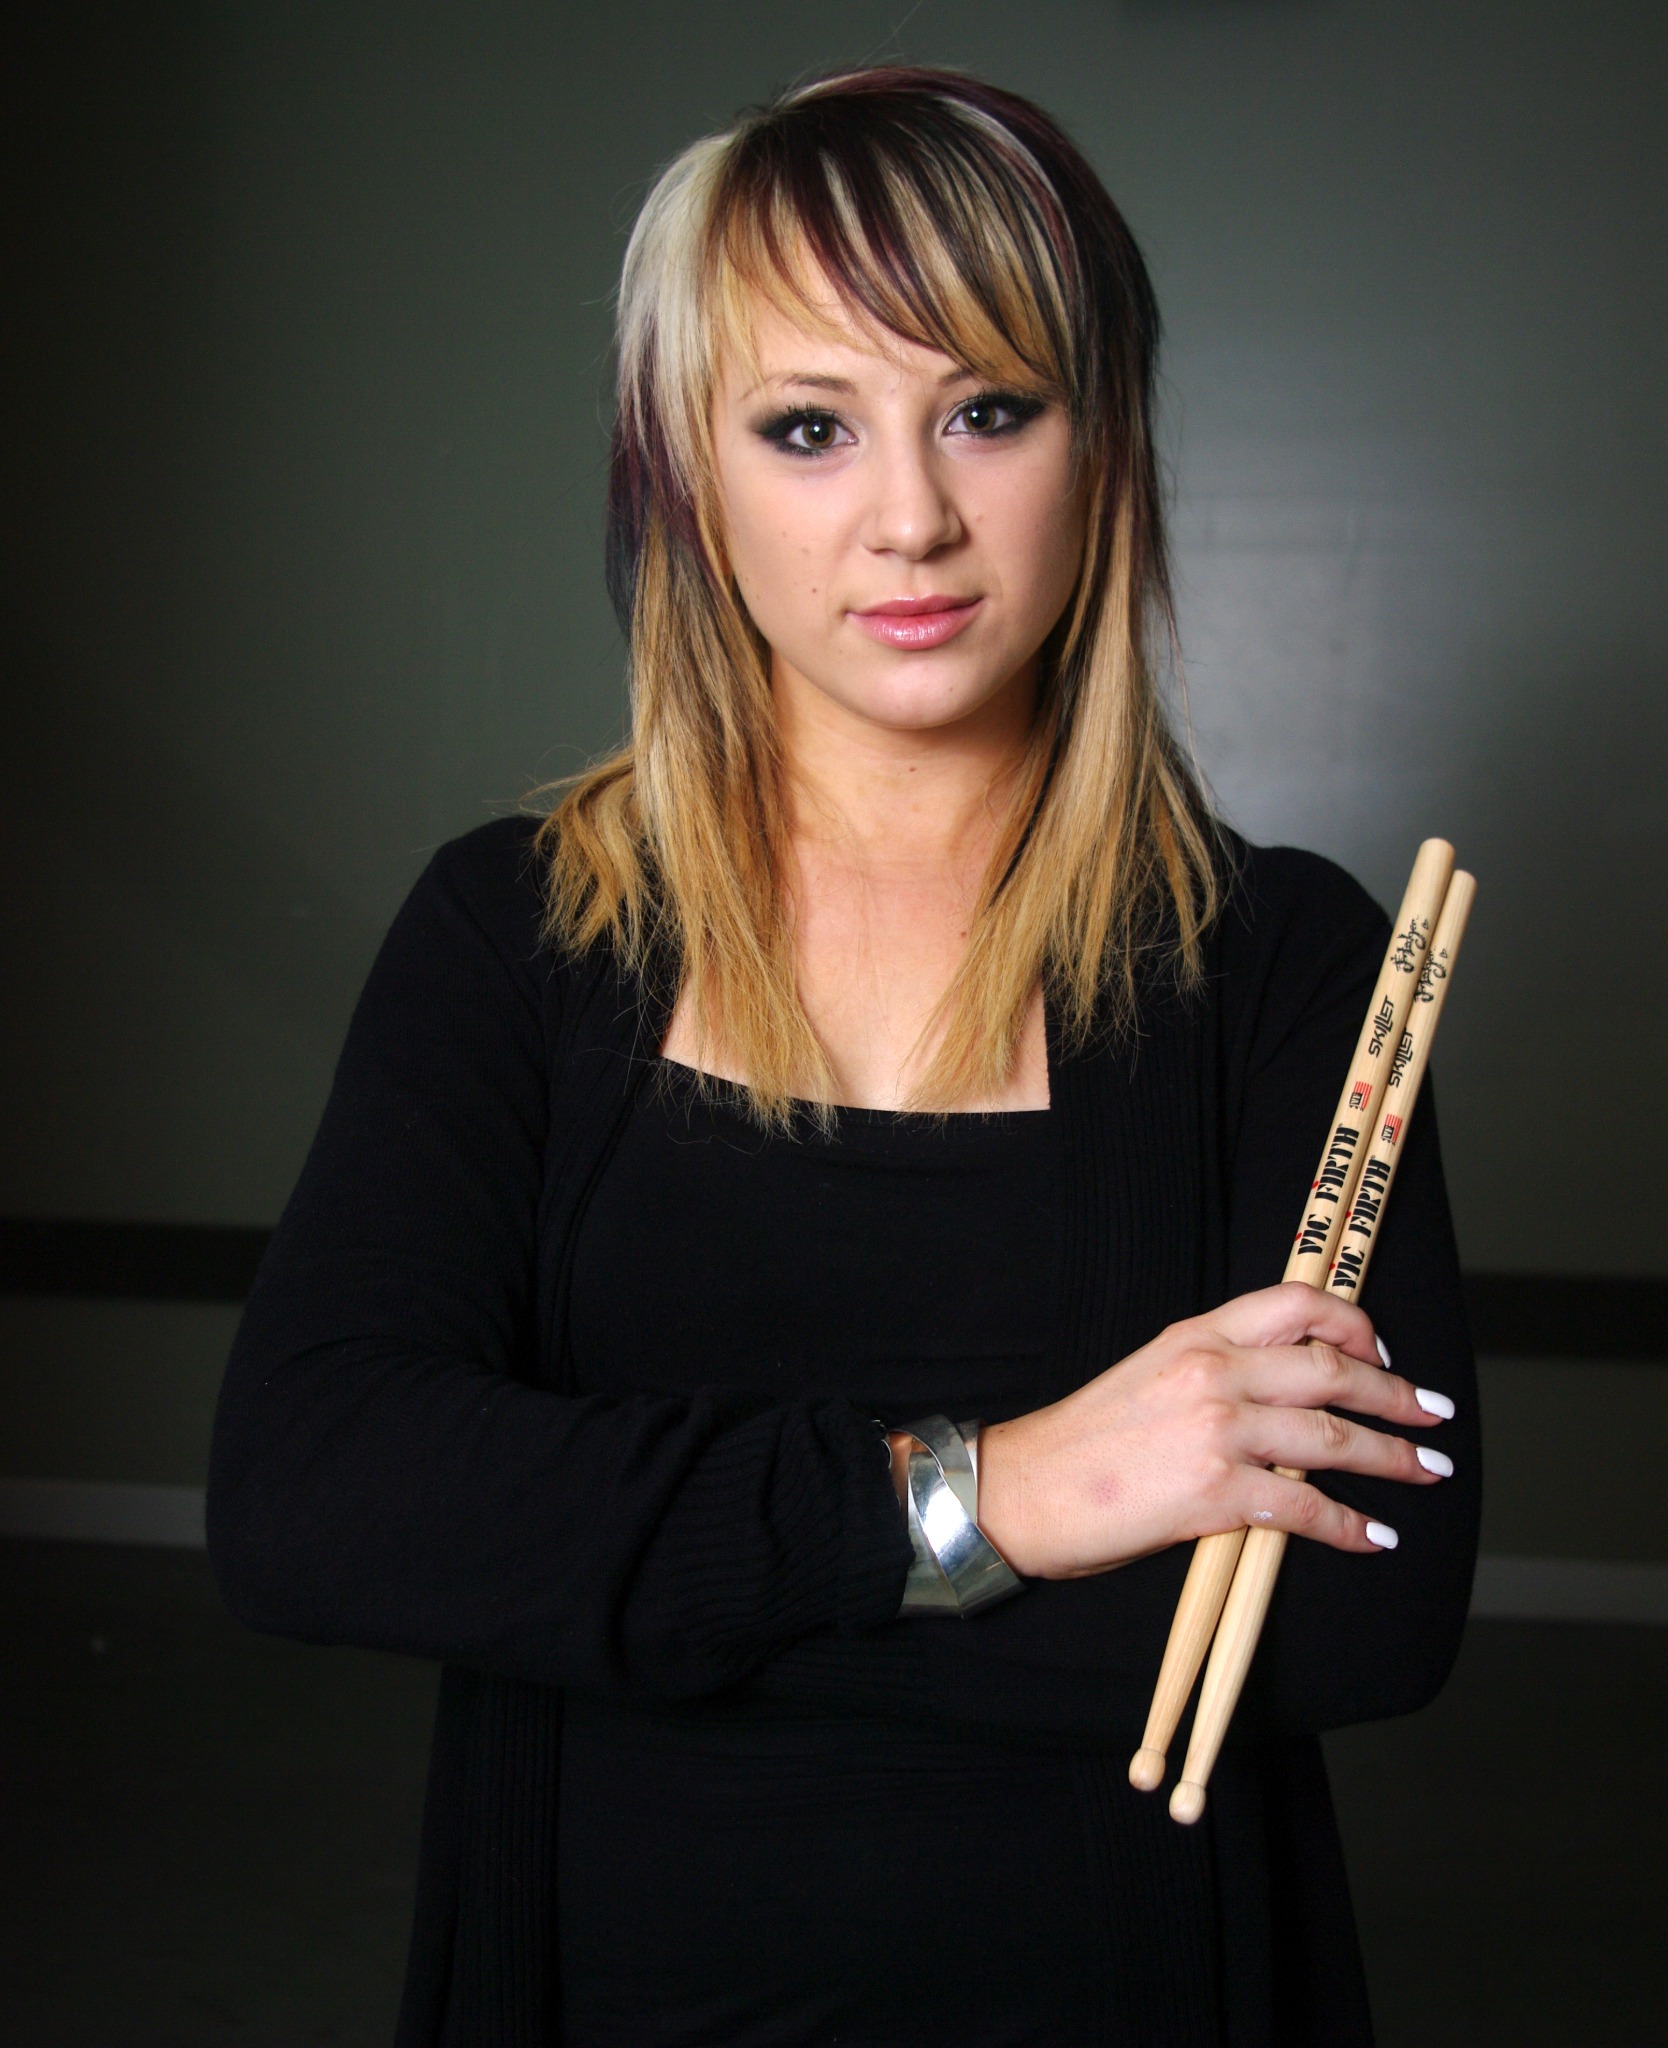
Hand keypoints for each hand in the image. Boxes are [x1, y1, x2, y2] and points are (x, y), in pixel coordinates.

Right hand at [972, 1282, 1454, 1579]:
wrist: (1025, 1489)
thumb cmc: (1085, 1441)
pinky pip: (1306, 1509)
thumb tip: (1287, 1397)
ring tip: (1427, 1471)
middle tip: (1433, 1412)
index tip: (1384, 1351)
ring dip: (1393, 1458)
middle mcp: (1213, 1372)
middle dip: (1396, 1394)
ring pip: (1332, 1439)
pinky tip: (1375, 1536)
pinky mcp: (1215, 1495)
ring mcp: (1217, 1432)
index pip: (1297, 1305)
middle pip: (1333, 1370)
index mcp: (1196, 1335)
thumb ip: (1217, 1373)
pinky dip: (1350, 1527)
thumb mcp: (1151, 1374)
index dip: (1356, 1324)